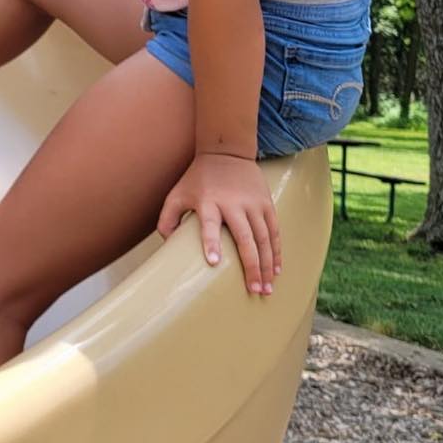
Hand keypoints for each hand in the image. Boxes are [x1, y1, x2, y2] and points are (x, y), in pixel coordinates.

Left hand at [157, 153, 281, 296]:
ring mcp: (253, 204)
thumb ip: (168, 218)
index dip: (211, 242)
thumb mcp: (177, 193)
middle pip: (245, 238)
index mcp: (208, 201)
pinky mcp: (266, 203)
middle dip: (251, 266)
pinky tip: (276, 270)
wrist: (226, 151)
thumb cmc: (198, 178)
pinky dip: (276, 252)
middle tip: (253, 290)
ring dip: (266, 265)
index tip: (214, 262)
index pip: (209, 224)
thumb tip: (167, 244)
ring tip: (267, 288)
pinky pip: (274, 231)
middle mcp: (233, 204)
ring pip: (264, 239)